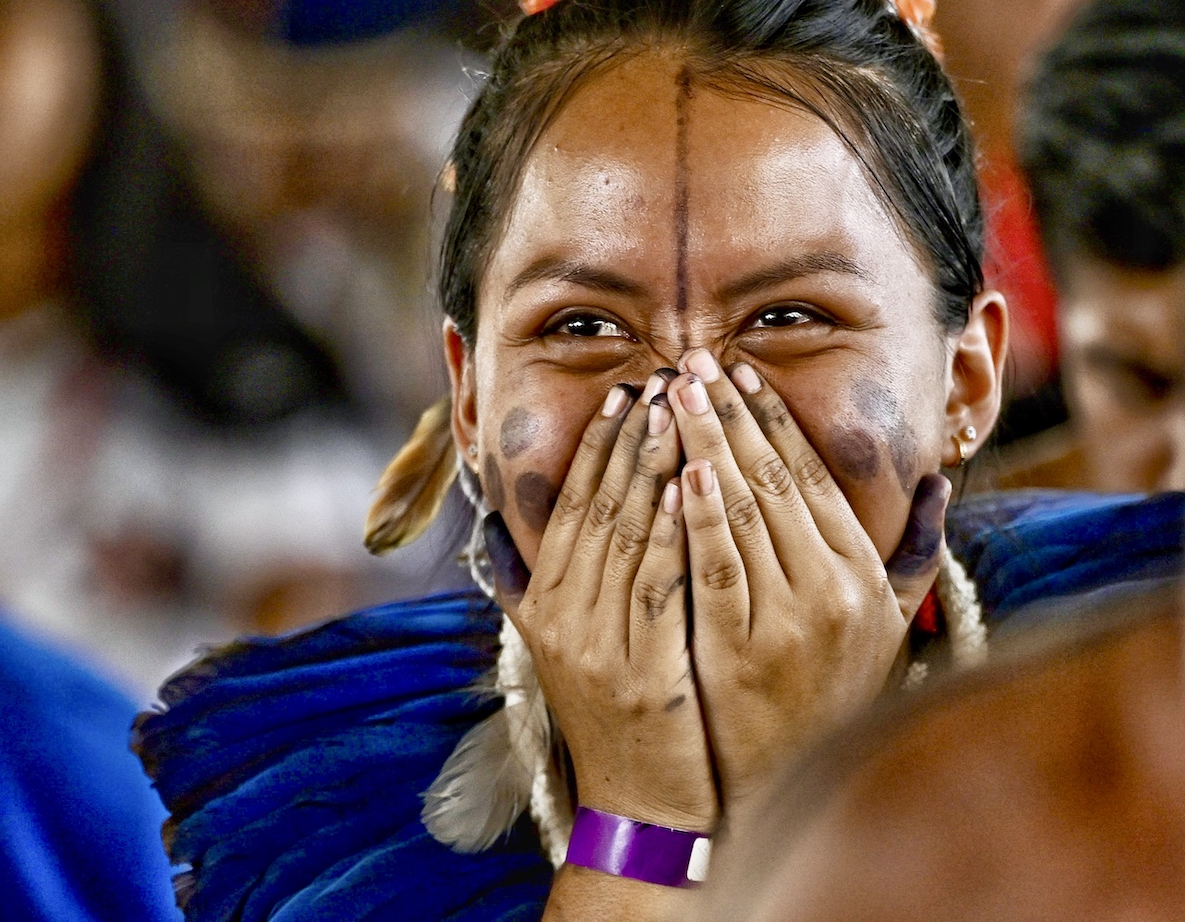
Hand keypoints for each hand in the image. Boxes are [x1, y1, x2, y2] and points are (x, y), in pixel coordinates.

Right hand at [496, 371, 718, 832]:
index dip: (596, 447)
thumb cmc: (617, 717)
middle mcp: (562, 619)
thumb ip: (536, 587)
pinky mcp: (640, 674)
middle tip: (658, 380)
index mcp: (546, 606)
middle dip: (629, 440)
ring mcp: (598, 647)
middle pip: (596, 509)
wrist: (636, 805)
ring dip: (651, 468)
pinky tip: (689, 489)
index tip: (624, 394)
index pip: (570, 507)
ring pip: (625, 538)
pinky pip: (656, 589)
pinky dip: (670, 535)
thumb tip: (495, 526)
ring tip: (677, 412)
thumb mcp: (563, 648)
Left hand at [665, 350, 949, 819]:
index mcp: (862, 575)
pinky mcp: (740, 652)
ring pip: (744, 512)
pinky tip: (678, 471)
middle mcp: (833, 591)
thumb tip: (939, 483)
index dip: (777, 420)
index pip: (815, 476)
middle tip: (696, 362)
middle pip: (776, 481)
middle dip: (733, 415)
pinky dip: (697, 515)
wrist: (781, 791)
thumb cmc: (830, 700)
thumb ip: (911, 554)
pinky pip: (715, 568)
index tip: (744, 375)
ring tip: (677, 395)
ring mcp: (788, 623)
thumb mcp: (888, 628)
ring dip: (708, 446)